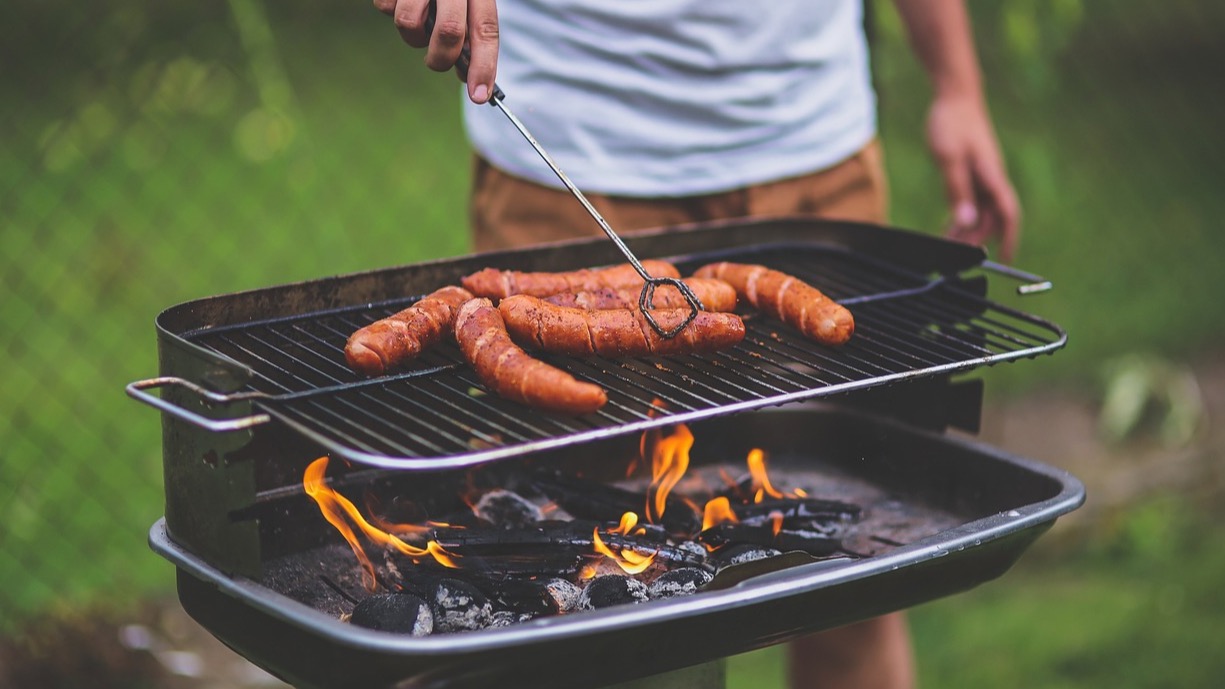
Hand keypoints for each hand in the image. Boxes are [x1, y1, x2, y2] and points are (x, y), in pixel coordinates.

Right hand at [373, 0, 498, 103]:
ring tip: (417, 16)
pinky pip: (385, 8)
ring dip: (412, 35)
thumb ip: (469, 29)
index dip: (485, 66)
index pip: (487, 29)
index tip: (479, 97)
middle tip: (437, 62)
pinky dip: (391, 8)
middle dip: (442, 59)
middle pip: (449, 32)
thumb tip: (468, 75)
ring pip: (410, 25)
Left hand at [926, 95, 1020, 262]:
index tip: (1004, 259)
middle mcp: (992, 179)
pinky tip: (949, 226)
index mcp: (992, 176)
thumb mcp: (949, 158)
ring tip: (947, 245)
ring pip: (981, 212)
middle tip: (955, 256)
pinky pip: (972, 201)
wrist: (955, 96)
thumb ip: (957, 190)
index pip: (1008, 214)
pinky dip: (962, 215)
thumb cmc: (952, 123)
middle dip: (977, 239)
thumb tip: (967, 221)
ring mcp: (984, 175)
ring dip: (967, 230)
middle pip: (992, 218)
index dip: (1009, 238)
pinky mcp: (974, 171)